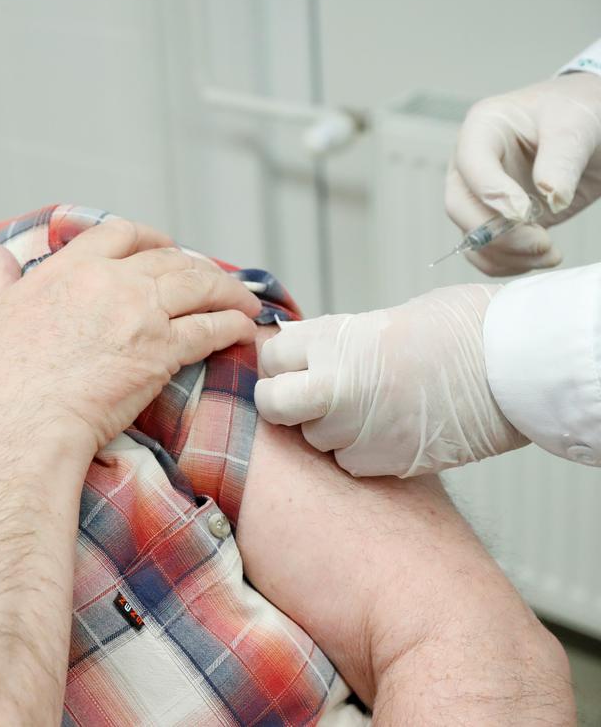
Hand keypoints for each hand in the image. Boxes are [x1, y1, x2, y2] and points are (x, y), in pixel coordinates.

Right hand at [0, 219, 261, 455]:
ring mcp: (142, 316)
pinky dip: (233, 325)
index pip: (119, 234)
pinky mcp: (163, 353)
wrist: (22, 423)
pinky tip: (245, 329)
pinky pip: (211, 329)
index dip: (147, 237)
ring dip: (227, 290)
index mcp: (71, 269)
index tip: (160, 247)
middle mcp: (112, 282)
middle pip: (169, 258)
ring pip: (199, 287)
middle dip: (196, 265)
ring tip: (243, 301)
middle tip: (210, 279)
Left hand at [254, 285, 527, 476]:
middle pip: (275, 405)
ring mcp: (354, 430)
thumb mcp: (381, 322)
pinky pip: (349, 463)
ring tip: (369, 408)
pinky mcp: (382, 462)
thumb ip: (336, 344)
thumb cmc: (460, 330)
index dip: (282, 362)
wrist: (515, 364)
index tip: (294, 364)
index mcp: (330, 342)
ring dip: (329, 429)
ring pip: (313, 440)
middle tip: (307, 396)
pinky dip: (361, 453)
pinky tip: (390, 431)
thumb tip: (304, 355)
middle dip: (283, 403)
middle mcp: (331, 387)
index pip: (270, 358)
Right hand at [447, 72, 600, 275]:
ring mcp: (481, 195)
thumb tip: (549, 196)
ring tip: (549, 253)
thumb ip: (561, 158)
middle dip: (497, 233)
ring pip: (471, 236)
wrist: (592, 124)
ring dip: (506, 255)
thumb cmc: (577, 110)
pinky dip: (509, 263)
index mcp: (483, 128)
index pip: (471, 165)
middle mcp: (472, 165)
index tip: (526, 212)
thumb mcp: (574, 123)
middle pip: (460, 207)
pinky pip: (488, 251)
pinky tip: (541, 257)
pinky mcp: (498, 219)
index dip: (492, 193)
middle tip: (539, 242)